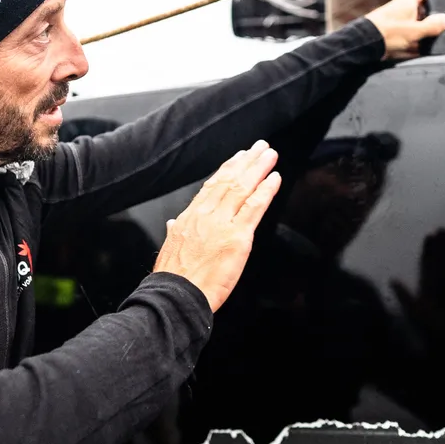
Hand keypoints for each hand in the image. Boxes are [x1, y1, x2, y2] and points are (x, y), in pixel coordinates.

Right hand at [153, 140, 280, 311]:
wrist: (176, 295)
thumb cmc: (174, 279)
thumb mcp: (170, 248)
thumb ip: (176, 231)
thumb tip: (175, 223)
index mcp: (190, 217)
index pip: (212, 186)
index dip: (227, 169)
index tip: (238, 158)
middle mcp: (206, 215)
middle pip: (229, 180)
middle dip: (247, 162)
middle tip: (260, 147)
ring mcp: (222, 224)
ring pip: (243, 188)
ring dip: (259, 168)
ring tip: (270, 155)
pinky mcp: (238, 237)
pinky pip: (254, 207)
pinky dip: (266, 191)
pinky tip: (274, 179)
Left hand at [363, 0, 444, 59]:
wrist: (365, 43)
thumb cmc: (388, 32)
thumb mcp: (416, 30)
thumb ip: (433, 25)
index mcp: (407, 2)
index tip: (439, 7)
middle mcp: (400, 9)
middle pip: (418, 12)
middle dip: (426, 23)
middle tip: (435, 32)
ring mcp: (393, 20)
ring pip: (411, 26)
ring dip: (418, 36)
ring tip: (424, 44)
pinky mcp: (388, 32)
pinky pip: (402, 37)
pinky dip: (408, 44)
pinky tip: (413, 51)